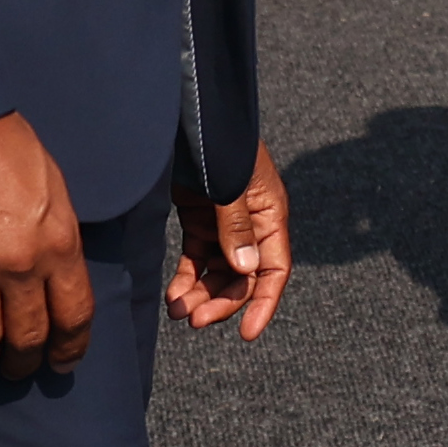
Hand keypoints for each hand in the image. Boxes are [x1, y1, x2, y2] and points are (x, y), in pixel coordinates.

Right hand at [0, 113, 89, 377]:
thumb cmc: (4, 144)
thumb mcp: (53, 186)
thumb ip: (58, 236)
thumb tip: (59, 275)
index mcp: (59, 240)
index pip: (74, 313)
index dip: (71, 346)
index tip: (64, 359)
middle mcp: (20, 263)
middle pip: (29, 337)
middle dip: (26, 360)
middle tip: (19, 365)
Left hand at [168, 142, 290, 337]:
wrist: (190, 113)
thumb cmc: (216, 142)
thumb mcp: (230, 184)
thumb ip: (237, 226)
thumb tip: (245, 270)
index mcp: (269, 213)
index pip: (274, 268)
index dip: (263, 302)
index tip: (248, 333)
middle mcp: (251, 223)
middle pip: (243, 277)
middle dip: (221, 302)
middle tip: (195, 320)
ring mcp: (224, 222)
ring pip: (218, 273)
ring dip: (200, 294)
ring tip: (177, 310)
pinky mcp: (200, 218)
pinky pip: (197, 259)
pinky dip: (186, 280)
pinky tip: (173, 295)